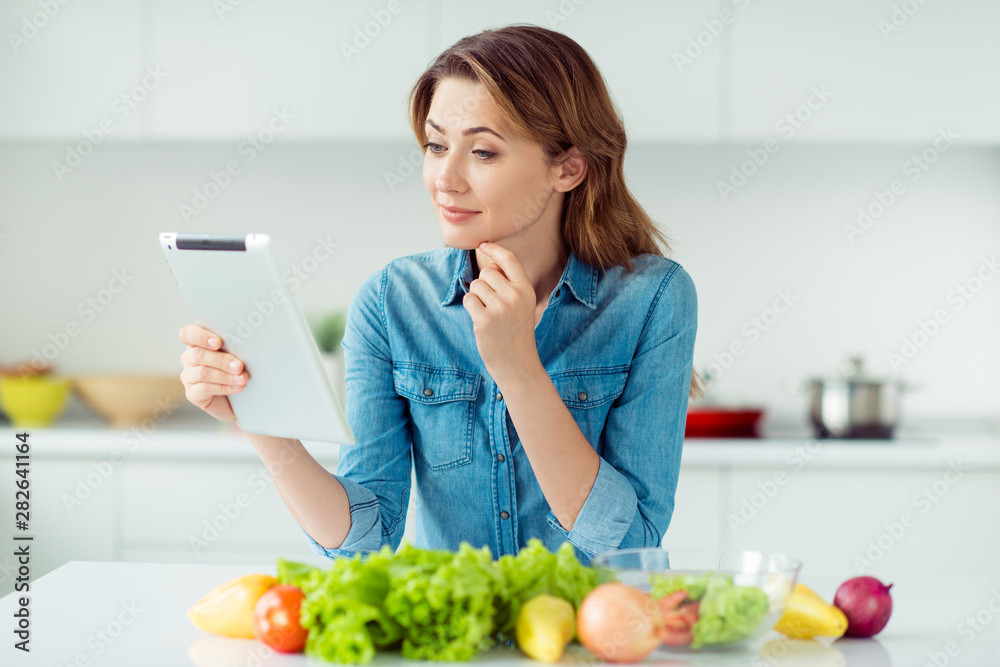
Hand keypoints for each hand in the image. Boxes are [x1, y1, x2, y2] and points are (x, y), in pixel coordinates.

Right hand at [178, 324, 248, 422]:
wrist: (237, 398)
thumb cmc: (237, 370)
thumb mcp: (236, 355)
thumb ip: (234, 346)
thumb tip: (246, 343)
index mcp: (197, 343)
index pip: (188, 334)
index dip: (200, 336)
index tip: (218, 343)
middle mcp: (189, 359)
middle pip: (197, 354)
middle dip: (221, 360)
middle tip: (239, 366)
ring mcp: (188, 377)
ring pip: (202, 373)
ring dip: (225, 376)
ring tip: (242, 378)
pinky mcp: (192, 394)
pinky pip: (204, 389)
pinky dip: (223, 388)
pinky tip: (237, 388)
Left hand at [462, 242, 541, 385]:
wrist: (518, 365)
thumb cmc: (516, 333)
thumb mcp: (522, 306)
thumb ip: (509, 285)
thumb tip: (489, 265)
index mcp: (526, 290)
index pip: (510, 259)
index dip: (494, 249)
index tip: (483, 245)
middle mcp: (515, 296)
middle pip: (486, 272)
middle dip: (483, 284)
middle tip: (491, 303)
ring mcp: (500, 309)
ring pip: (475, 286)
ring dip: (476, 297)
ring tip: (488, 314)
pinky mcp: (484, 320)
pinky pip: (468, 300)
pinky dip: (471, 308)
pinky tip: (481, 320)